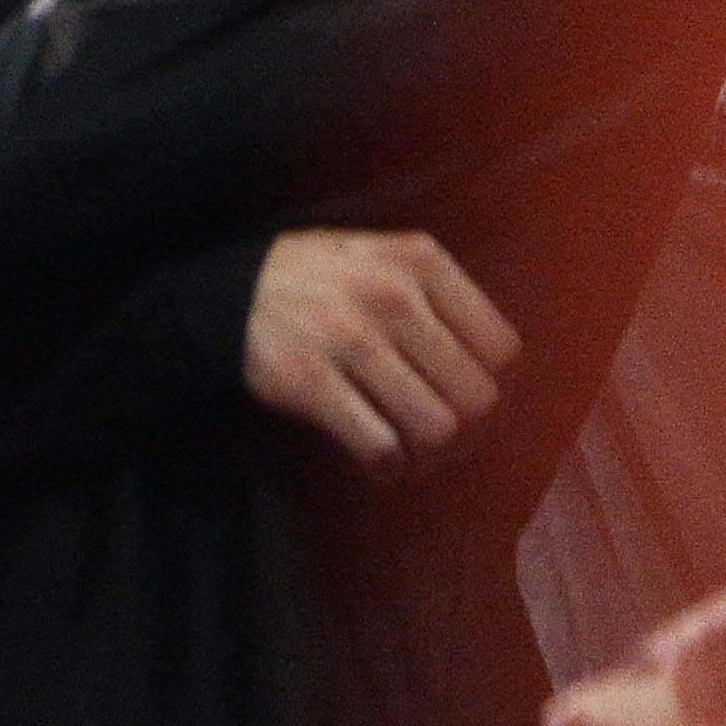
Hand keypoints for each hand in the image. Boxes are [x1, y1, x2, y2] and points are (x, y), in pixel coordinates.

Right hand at [245, 229, 518, 467]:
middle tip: (444, 442)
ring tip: (413, 454)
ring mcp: (347, 337)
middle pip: (476, 396)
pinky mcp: (307, 380)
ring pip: (437, 427)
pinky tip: (379, 461)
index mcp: (419, 261)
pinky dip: (388, 465)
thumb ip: (441, 297)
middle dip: (468, 433)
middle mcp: (391, 294)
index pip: (502, 349)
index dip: (493, 386)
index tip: (465, 400)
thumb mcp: (382, 259)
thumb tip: (502, 377)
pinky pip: (380, 445)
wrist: (223, 291)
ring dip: (430, 456)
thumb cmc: (317, 282)